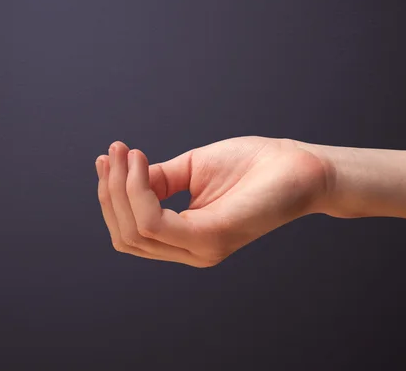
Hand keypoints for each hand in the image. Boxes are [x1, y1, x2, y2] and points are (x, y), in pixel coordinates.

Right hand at [95, 136, 329, 266]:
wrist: (297, 165)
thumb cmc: (252, 164)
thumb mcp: (194, 168)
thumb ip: (160, 179)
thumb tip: (125, 177)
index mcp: (187, 236)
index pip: (132, 230)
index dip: (112, 195)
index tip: (108, 157)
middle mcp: (191, 250)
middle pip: (126, 236)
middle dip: (110, 193)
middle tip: (111, 154)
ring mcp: (201, 248)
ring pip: (135, 231)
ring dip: (120, 189)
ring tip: (124, 154)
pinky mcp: (212, 237)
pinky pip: (155, 223)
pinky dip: (139, 191)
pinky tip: (141, 163)